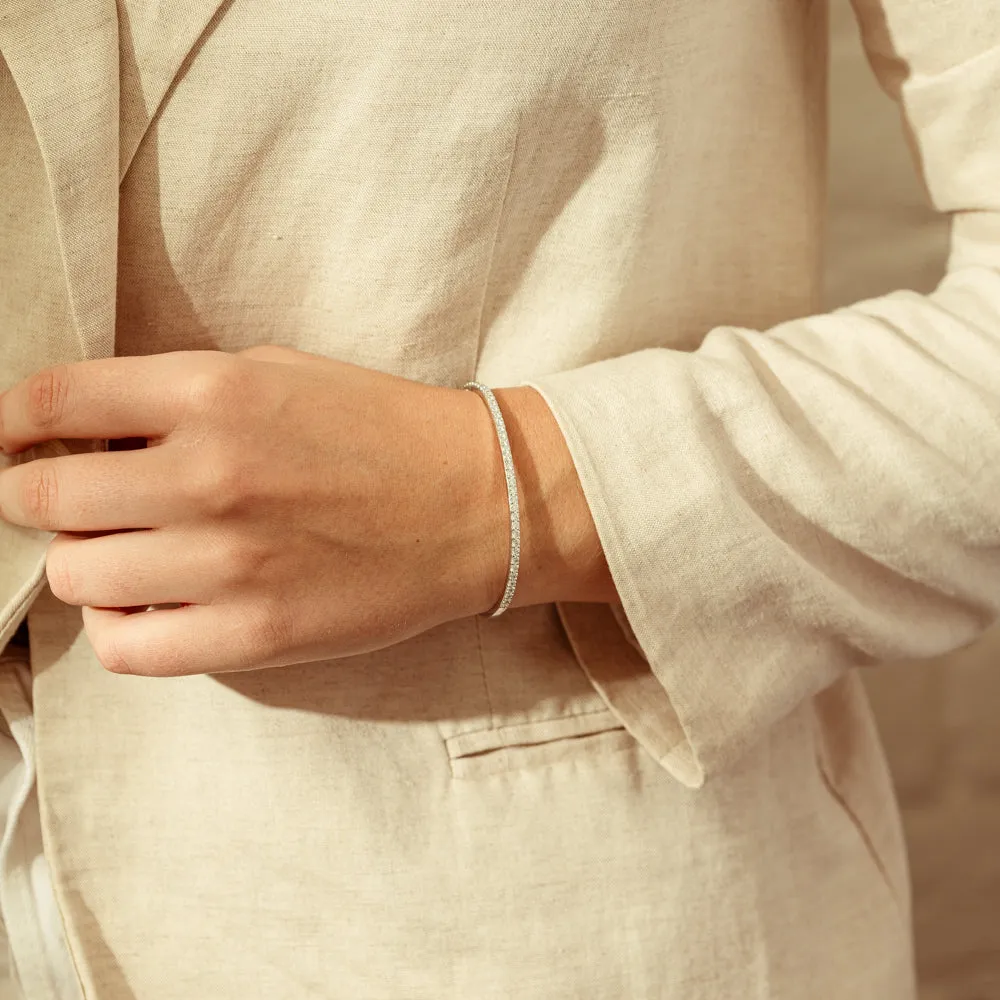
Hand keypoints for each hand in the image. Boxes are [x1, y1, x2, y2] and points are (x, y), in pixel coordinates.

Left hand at [0, 347, 511, 674]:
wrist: (477, 503)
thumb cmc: (382, 431)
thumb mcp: (280, 373)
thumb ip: (179, 396)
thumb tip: (93, 433)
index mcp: (212, 393)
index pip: (50, 401)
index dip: (11, 422)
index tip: (13, 438)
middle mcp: (209, 475)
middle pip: (42, 499)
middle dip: (40, 497)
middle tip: (77, 501)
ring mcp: (230, 563)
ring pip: (77, 577)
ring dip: (90, 561)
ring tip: (132, 551)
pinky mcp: (257, 635)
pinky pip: (129, 647)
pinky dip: (124, 624)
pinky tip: (154, 601)